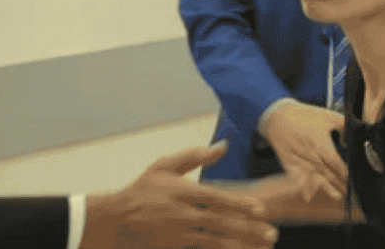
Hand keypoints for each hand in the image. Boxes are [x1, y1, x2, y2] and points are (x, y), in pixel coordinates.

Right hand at [80, 143, 278, 248]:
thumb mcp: (164, 166)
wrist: (113, 220)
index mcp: (182, 191)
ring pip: (216, 241)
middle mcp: (182, 214)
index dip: (239, 205)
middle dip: (248, 229)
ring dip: (240, 244)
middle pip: (221, 223)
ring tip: (262, 247)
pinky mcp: (175, 247)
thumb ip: (195, 156)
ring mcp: (178, 234)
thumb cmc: (142, 191)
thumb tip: (223, 146)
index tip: (259, 210)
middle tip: (271, 233)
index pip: (216, 198)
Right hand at [261, 101, 346, 199]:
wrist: (277, 117)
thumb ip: (343, 124)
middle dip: (340, 183)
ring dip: (327, 188)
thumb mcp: (327, 115)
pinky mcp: (290, 165)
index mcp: (321, 144)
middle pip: (328, 174)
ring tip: (337, 196)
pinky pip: (298, 179)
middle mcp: (311, 156)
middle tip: (350, 191)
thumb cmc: (302, 116)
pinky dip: (304, 187)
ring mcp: (300, 162)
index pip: (337, 163)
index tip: (352, 178)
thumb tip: (355, 130)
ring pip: (316, 178)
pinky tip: (309, 196)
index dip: (345, 172)